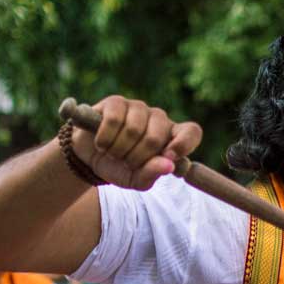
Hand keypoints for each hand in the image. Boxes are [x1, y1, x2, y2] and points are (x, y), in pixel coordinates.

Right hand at [70, 95, 202, 189]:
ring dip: (119, 150)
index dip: (184, 143)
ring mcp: (138, 108)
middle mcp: (159, 119)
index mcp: (172, 138)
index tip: (169, 157)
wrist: (90, 158)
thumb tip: (169, 166)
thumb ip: (153, 173)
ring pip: (133, 129)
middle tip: (127, 163)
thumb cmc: (121, 169)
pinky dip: (105, 139)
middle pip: (156, 136)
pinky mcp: (116, 102)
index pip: (192, 132)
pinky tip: (102, 144)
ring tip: (114, 154)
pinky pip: (114, 120)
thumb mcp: (137, 180)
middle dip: (137, 157)